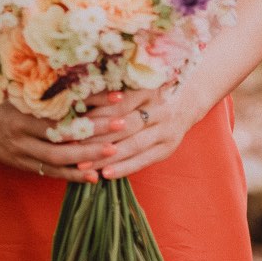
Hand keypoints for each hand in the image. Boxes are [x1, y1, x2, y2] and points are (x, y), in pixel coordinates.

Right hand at [0, 89, 133, 182]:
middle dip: (95, 132)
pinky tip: (93, 176)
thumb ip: (44, 78)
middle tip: (122, 124)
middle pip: (63, 136)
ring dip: (88, 156)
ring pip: (58, 158)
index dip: (91, 104)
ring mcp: (19, 150)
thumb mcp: (16, 78)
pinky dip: (71, 175)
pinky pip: (48, 173)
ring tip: (114, 151)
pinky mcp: (19, 163)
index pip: (62, 107)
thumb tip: (81, 68)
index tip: (116, 97)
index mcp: (21, 106)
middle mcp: (20, 132)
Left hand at [82, 85, 197, 180]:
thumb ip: (115, 94)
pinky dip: (124, 168)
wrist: (188, 101)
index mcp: (150, 90)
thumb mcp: (138, 86)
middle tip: (73, 148)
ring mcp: (166, 130)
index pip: (121, 104)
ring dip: (108, 157)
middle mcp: (160, 110)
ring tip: (85, 166)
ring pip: (133, 145)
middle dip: (98, 138)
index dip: (98, 114)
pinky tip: (106, 174)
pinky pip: (143, 161)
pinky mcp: (168, 148)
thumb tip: (80, 102)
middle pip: (126, 126)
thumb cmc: (152, 93)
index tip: (76, 124)